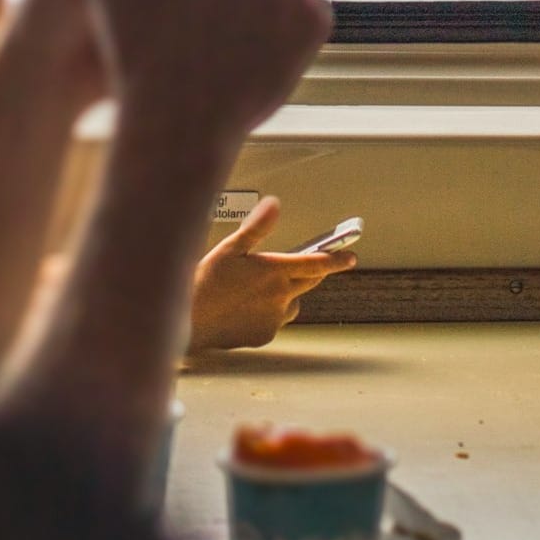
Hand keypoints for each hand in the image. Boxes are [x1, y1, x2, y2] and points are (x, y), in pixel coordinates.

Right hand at [188, 196, 355, 350]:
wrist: (188, 321)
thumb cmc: (205, 281)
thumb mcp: (229, 248)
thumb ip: (256, 227)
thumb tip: (274, 205)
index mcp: (274, 270)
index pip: (317, 263)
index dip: (336, 259)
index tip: (351, 257)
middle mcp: (280, 295)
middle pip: (310, 281)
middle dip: (312, 272)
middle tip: (304, 265)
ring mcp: (274, 317)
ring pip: (295, 302)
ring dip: (289, 294)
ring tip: (261, 288)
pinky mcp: (266, 334)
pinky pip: (278, 320)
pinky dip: (272, 312)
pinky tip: (248, 307)